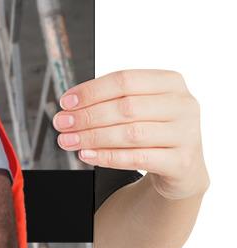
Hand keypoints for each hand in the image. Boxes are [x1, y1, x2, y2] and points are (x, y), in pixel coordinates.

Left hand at [52, 70, 208, 199]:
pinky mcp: (181, 161)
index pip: (125, 80)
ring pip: (131, 133)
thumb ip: (110, 101)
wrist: (182, 167)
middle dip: (87, 116)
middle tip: (62, 123)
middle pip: (126, 107)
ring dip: (92, 137)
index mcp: (171, 83)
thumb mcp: (139, 108)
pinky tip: (87, 155)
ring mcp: (186, 134)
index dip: (91, 91)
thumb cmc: (153, 130)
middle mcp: (183, 105)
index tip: (66, 102)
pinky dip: (107, 156)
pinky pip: (138, 158)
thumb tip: (69, 106)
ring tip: (68, 140)